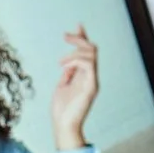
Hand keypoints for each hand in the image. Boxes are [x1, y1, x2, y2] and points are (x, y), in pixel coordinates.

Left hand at [49, 26, 98, 150]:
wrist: (63, 126)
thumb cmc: (61, 110)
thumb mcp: (62, 86)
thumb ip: (67, 74)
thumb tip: (67, 64)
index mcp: (84, 76)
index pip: (87, 52)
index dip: (83, 38)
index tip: (78, 26)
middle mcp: (91, 76)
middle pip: (92, 49)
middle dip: (79, 39)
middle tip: (65, 36)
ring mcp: (92, 81)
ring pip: (92, 54)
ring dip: (75, 52)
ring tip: (61, 62)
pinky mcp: (91, 87)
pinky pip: (89, 65)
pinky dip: (76, 61)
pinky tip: (65, 67)